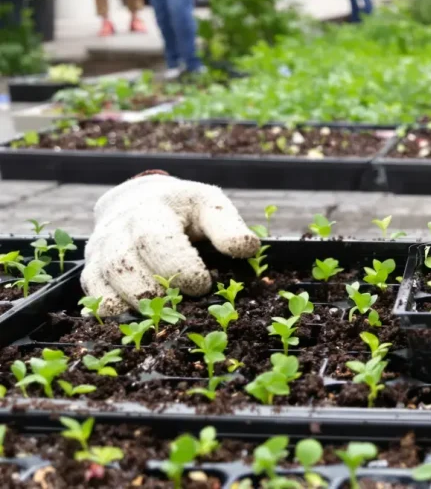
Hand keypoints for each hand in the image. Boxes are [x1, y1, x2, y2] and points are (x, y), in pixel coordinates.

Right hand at [82, 173, 259, 315]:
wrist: (139, 200)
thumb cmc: (184, 208)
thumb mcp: (211, 206)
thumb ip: (228, 227)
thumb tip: (247, 249)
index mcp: (152, 209)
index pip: (155, 240)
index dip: (178, 267)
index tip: (203, 285)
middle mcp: (119, 228)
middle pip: (123, 263)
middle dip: (154, 290)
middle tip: (181, 303)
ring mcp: (101, 248)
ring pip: (104, 279)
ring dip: (133, 303)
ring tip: (162, 314)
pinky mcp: (92, 267)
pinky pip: (92, 291)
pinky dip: (110, 309)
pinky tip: (135, 319)